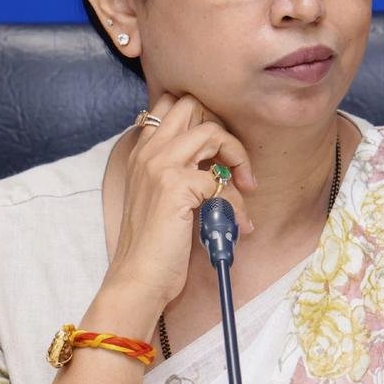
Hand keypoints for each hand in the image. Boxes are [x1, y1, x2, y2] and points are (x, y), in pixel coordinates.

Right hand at [106, 92, 256, 308]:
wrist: (138, 278)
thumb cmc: (153, 246)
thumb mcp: (160, 199)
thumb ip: (178, 173)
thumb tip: (218, 166)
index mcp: (141, 152)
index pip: (172, 105)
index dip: (203, 120)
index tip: (218, 153)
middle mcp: (147, 152)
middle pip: (193, 105)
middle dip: (223, 129)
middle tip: (234, 163)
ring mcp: (160, 165)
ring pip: (211, 131)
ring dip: (237, 156)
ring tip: (245, 187)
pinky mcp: (175, 186)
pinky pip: (220, 179)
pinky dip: (237, 202)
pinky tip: (239, 223)